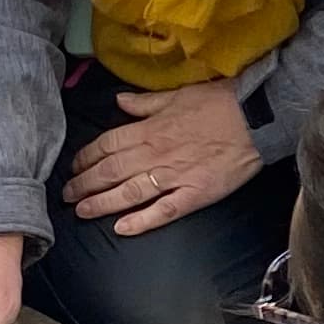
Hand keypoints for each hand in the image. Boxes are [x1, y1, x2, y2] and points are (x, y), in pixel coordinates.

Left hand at [63, 78, 261, 234]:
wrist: (255, 117)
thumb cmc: (219, 102)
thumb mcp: (177, 94)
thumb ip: (145, 102)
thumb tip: (119, 101)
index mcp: (149, 130)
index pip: (107, 145)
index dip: (86, 158)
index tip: (74, 167)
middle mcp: (155, 155)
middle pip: (110, 172)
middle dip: (85, 184)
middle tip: (67, 195)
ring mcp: (174, 177)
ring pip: (129, 193)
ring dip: (102, 204)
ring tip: (83, 212)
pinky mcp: (195, 195)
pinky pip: (164, 211)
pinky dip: (142, 221)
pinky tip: (123, 229)